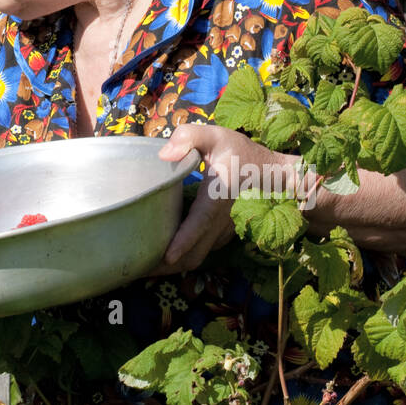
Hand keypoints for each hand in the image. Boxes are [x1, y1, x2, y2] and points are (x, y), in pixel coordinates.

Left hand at [145, 122, 283, 275]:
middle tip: (137, 269)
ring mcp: (223, 230)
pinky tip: (162, 258)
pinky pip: (202, 252)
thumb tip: (165, 155)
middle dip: (168, 265)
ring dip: (174, 266)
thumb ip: (189, 137)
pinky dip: (183, 258)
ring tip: (144, 268)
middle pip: (196, 252)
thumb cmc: (238, 151)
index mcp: (217, 196)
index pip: (201, 222)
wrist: (268, 170)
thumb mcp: (215, 135)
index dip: (185, 240)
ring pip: (199, 257)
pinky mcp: (221, 233)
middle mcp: (221, 219)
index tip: (167, 256)